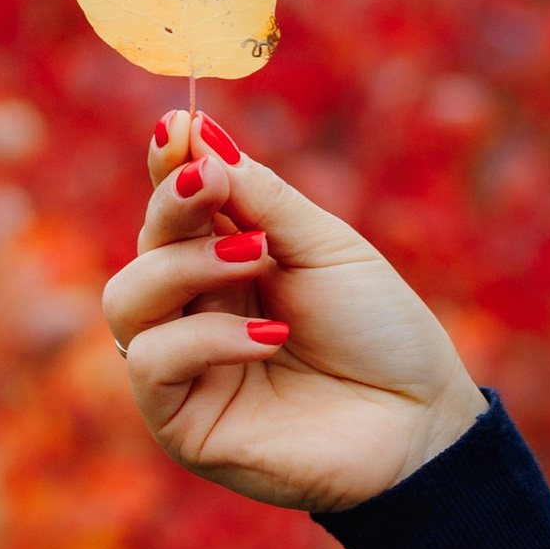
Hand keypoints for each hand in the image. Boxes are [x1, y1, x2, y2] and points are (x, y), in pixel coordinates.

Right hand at [103, 111, 487, 515]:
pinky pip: (152, 362)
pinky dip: (204, 339)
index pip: (175, 209)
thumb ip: (262, 199)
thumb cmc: (382, 332)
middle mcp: (196, 311)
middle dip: (172, 205)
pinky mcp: (182, 422)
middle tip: (210, 182)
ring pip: (128, 299)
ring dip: (184, 267)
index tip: (177, 126)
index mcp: (227, 264)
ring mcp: (185, 367)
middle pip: (145, 247)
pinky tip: (269, 337)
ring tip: (254, 258)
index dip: (168, 166)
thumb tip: (196, 134)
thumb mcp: (328, 248)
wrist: (421, 420)